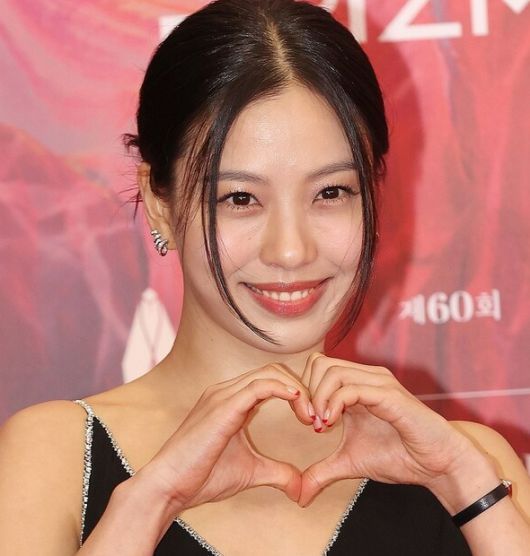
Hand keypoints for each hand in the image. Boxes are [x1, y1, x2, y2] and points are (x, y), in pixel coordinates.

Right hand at [141, 364, 312, 513]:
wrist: (169, 486)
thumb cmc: (202, 477)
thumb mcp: (250, 471)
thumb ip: (276, 472)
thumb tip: (301, 487)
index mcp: (231, 400)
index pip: (270, 379)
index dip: (295, 393)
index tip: (312, 419)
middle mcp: (225, 390)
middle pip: (273, 370)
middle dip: (300, 388)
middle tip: (317, 416)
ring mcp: (222, 394)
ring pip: (269, 373)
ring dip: (296, 389)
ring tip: (310, 415)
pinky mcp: (223, 405)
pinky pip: (259, 386)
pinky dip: (283, 390)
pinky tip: (297, 402)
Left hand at [298, 353, 474, 506]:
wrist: (438, 465)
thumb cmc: (399, 456)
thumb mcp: (350, 463)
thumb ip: (322, 471)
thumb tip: (300, 495)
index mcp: (355, 385)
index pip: (317, 366)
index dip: (305, 391)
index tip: (306, 421)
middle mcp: (365, 377)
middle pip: (319, 363)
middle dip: (307, 392)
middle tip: (311, 422)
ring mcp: (378, 383)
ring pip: (332, 371)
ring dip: (318, 399)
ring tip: (321, 425)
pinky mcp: (389, 395)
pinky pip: (351, 388)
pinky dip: (333, 404)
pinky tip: (331, 424)